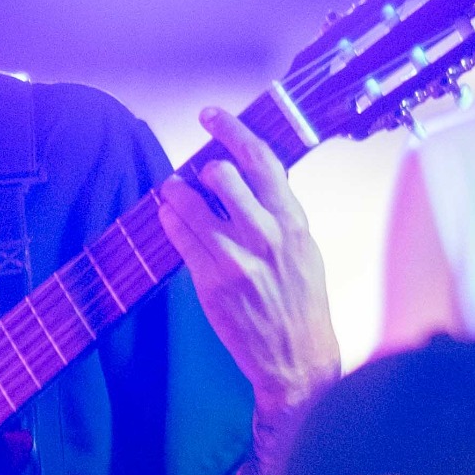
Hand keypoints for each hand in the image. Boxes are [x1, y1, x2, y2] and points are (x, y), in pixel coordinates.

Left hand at [155, 106, 341, 452]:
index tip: (212, 116)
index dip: (232, 130)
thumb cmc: (302, 301)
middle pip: (222, 175)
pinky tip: (169, 216)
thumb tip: (254, 173)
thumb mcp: (305, 248)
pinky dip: (170, 220)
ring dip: (176, 191)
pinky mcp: (211, 281)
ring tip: (173, 191)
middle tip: (198, 173)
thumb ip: (280, 211)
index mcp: (294, 222)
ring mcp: (236, 258)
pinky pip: (180, 237)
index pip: (261, 160)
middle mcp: (266, 235)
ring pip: (191, 204)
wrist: (297, 358)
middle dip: (203, 167)